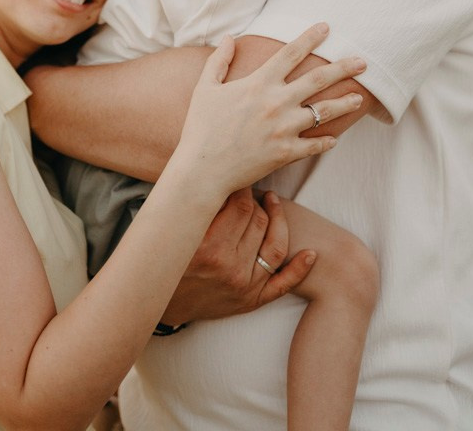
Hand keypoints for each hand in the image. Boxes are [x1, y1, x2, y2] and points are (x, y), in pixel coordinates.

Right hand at [161, 189, 316, 324]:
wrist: (161, 300)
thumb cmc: (167, 257)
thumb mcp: (177, 230)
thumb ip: (199, 204)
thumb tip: (223, 172)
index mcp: (208, 246)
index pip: (241, 205)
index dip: (243, 186)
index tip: (240, 176)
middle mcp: (230, 267)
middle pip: (258, 220)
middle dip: (257, 200)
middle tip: (250, 189)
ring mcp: (244, 286)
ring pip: (275, 244)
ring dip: (278, 220)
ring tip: (272, 204)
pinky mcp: (252, 301)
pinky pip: (283, 284)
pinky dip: (300, 268)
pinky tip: (311, 253)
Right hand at [173, 23, 365, 203]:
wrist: (202, 169)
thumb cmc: (201, 127)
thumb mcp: (205, 88)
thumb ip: (218, 60)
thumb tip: (229, 38)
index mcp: (258, 83)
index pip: (291, 53)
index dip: (310, 37)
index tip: (327, 27)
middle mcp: (276, 103)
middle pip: (318, 79)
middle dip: (344, 67)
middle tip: (363, 61)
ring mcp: (284, 129)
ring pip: (324, 112)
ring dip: (345, 103)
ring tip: (360, 97)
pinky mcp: (286, 152)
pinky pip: (314, 145)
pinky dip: (327, 141)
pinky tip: (335, 138)